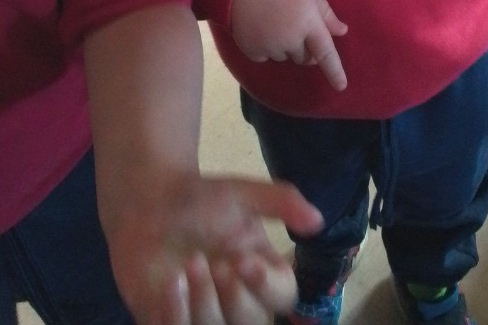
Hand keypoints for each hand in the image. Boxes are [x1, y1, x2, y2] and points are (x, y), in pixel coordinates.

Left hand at [109, 173, 322, 324]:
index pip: (283, 296)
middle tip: (216, 264)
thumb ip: (282, 202)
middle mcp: (239, 301)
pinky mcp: (172, 324)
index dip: (266, 286)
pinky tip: (170, 284)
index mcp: (263, 273)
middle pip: (253, 324)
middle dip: (234, 298)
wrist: (149, 204)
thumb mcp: (243, 194)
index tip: (243, 261)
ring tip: (187, 267)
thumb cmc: (202, 199)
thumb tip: (318, 221)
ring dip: (203, 305)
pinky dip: (175, 314)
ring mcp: (205, 317)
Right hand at [230, 0, 347, 90]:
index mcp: (308, 23)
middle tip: (298, 26)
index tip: (341, 86)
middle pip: (305, 57)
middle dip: (306, 48)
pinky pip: (265, 56)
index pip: (326, 53)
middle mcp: (290, 39)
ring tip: (275, 20)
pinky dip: (266, 47)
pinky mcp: (251, 50)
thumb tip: (342, 31)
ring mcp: (269, 46)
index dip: (335, 71)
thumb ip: (325, 11)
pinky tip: (260, 26)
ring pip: (285, 57)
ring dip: (286, 47)